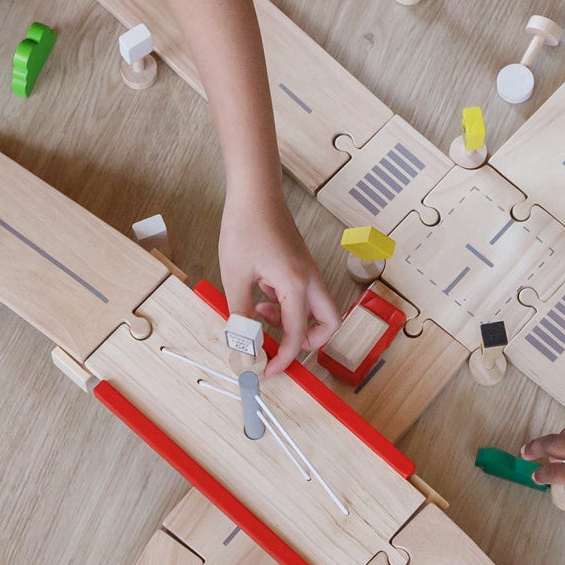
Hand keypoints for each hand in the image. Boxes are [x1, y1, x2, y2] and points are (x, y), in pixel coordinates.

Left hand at [218, 187, 338, 374]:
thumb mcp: (236, 276)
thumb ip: (240, 314)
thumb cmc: (245, 228)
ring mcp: (309, 271)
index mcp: (296, 285)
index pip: (297, 336)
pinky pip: (304, 295)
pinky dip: (288, 304)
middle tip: (278, 347)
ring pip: (317, 310)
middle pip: (328, 324)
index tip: (265, 371)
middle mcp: (310, 279)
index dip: (283, 360)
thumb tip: (242, 345)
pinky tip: (261, 294)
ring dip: (294, 321)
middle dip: (308, 343)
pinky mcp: (301, 264)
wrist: (255, 193)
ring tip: (259, 313)